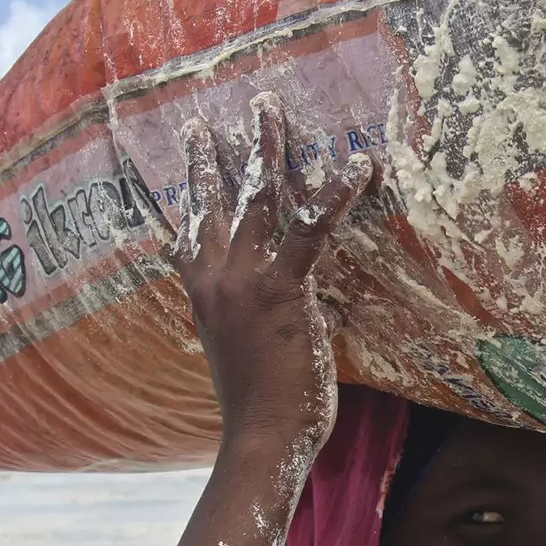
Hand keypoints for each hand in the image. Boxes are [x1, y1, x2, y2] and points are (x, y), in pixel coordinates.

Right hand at [174, 95, 375, 459]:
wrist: (261, 438)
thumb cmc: (259, 407)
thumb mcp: (238, 352)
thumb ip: (242, 318)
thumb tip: (254, 308)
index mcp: (201, 295)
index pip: (190, 230)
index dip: (189, 188)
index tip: (188, 152)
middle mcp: (214, 279)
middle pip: (215, 200)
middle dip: (216, 153)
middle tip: (216, 114)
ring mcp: (244, 282)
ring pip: (256, 197)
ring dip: (266, 147)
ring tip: (269, 107)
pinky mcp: (283, 291)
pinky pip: (311, 229)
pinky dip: (336, 194)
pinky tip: (357, 165)